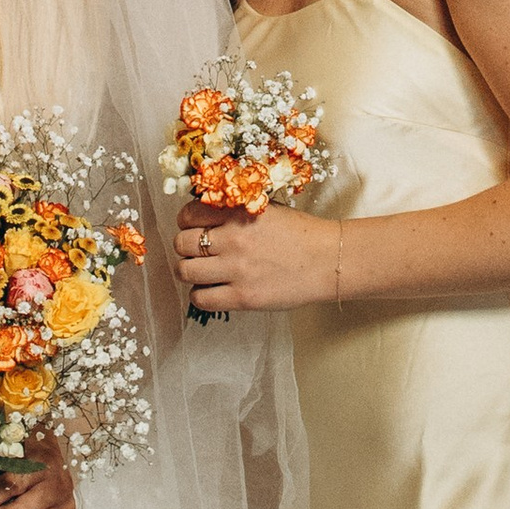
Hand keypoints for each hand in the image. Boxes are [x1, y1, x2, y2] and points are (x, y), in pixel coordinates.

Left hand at [176, 199, 352, 315]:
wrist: (328, 260)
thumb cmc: (300, 234)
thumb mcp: (265, 209)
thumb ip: (234, 212)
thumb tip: (201, 218)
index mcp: (238, 212)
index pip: (188, 214)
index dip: (186, 222)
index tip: (193, 228)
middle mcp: (233, 238)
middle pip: (182, 243)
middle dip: (185, 248)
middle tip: (198, 252)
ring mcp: (237, 269)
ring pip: (185, 271)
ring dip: (189, 272)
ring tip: (202, 273)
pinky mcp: (243, 297)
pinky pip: (201, 298)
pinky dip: (200, 295)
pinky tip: (213, 290)